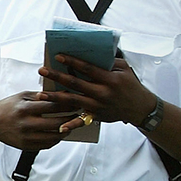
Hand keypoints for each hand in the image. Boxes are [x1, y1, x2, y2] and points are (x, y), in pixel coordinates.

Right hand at [0, 91, 80, 150]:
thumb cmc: (8, 107)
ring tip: (71, 125)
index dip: (69, 104)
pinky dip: (56, 140)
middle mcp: (25, 124)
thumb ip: (43, 95)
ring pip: (54, 137)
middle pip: (57, 123)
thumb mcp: (23, 96)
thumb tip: (64, 93)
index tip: (78, 101)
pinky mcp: (25, 146)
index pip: (53, 106)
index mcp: (25, 108)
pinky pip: (46, 145)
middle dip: (71, 119)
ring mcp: (25, 137)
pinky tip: (59, 134)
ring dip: (66, 131)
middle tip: (80, 115)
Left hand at [36, 56, 155, 131]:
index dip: (72, 62)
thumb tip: (92, 52)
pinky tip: (59, 127)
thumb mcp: (124, 69)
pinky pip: (81, 121)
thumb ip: (109, 62)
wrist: (140, 107)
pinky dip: (71, 125)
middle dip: (57, 76)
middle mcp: (102, 92)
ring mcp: (98, 105)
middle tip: (42, 70)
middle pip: (75, 83)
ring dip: (55, 97)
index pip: (87, 68)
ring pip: (73, 101)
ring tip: (40, 94)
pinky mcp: (96, 115)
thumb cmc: (131, 85)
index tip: (58, 56)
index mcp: (110, 79)